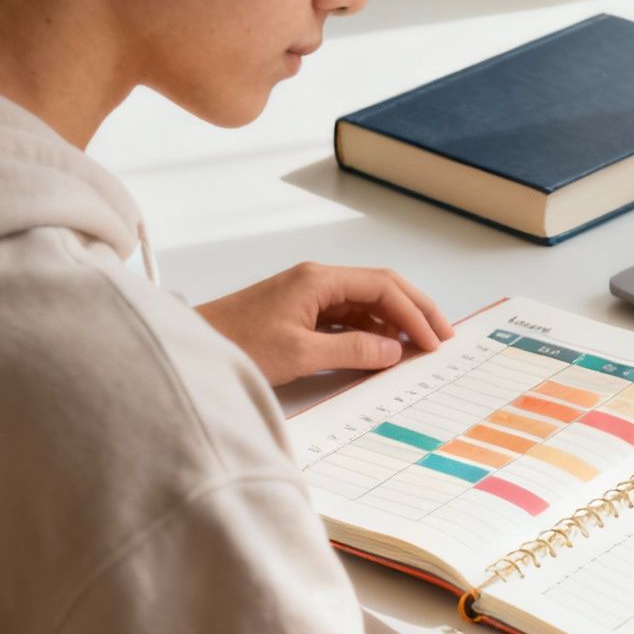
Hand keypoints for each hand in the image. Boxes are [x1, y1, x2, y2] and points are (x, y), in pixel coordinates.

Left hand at [195, 262, 453, 385]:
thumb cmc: (236, 344)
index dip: (413, 313)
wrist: (192, 347)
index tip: (432, 341)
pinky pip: (347, 318)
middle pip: (380, 288)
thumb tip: (393, 352)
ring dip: (393, 323)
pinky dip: (370, 332)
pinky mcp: (299, 313)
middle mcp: (317, 280)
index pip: (382, 287)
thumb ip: (353, 351)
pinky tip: (382, 350)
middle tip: (441, 336)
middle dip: (414, 311)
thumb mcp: (301, 354)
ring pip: (365, 303)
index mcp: (319, 279)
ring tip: (417, 348)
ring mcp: (308, 296)